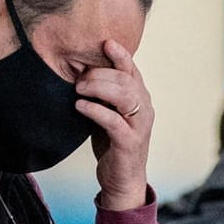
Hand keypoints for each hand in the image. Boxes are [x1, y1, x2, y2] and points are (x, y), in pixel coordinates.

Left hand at [73, 39, 151, 211]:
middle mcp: (144, 109)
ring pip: (125, 96)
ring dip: (99, 88)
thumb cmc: (111, 143)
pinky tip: (80, 106)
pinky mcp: (129, 143)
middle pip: (127, 80)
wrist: (122, 180)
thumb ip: (102, 94)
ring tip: (79, 89)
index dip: (121, 55)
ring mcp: (139, 126)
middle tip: (79, 78)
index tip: (106, 42)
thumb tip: (80, 71)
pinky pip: (113, 121)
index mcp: (140, 99)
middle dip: (101, 74)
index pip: (132, 71)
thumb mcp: (106, 113)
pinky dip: (95, 110)